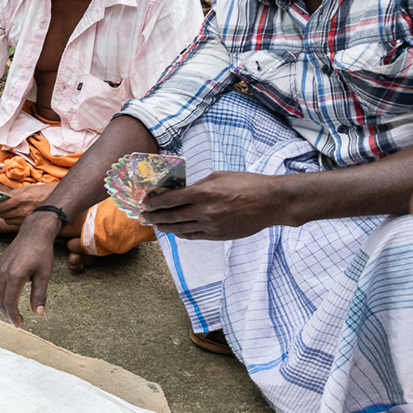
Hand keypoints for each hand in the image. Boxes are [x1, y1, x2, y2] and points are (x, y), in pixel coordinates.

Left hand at [0, 181, 45, 224]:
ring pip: (7, 221)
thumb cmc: (44, 191)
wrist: (59, 201)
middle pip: (1, 215)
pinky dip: (11, 219)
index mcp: (21, 200)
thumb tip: (0, 196)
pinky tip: (13, 214)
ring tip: (4, 209)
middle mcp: (22, 211)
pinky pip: (15, 224)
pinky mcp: (29, 224)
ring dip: (3, 215)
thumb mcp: (27, 188)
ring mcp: (26, 219)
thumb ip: (13, 194)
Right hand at [0, 209, 62, 325]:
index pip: (9, 303)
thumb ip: (39, 295)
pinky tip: (7, 296)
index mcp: (14, 276)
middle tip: (17, 321)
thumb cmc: (42, 252)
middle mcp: (3, 273)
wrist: (34, 232)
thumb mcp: (44, 274)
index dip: (13, 316)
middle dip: (7, 313)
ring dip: (1, 305)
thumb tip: (38, 314)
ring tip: (12, 311)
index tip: (19, 324)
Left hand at [139, 172, 289, 240]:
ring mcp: (211, 226)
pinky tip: (174, 231)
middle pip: (170, 216)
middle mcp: (204, 211)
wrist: (271, 202)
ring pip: (179, 229)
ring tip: (154, 225)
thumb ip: (197, 185)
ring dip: (164, 227)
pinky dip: (181, 233)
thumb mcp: (218, 177)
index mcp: (203, 193)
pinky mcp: (218, 236)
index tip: (144, 202)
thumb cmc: (247, 184)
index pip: (169, 199)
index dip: (153, 202)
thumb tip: (179, 191)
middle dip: (153, 217)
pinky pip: (193, 236)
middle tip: (142, 217)